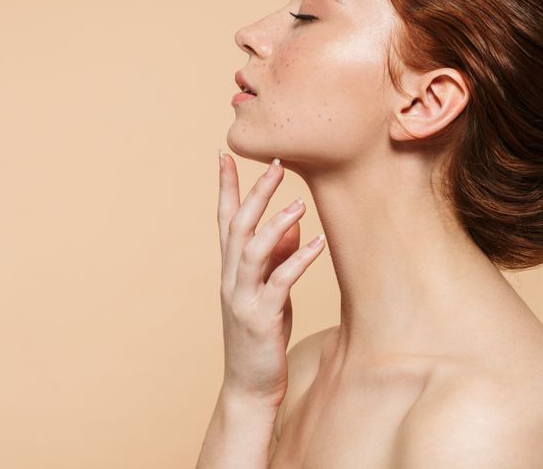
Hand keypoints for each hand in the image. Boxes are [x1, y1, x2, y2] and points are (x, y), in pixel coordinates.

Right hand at [215, 152, 326, 407]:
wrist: (249, 387)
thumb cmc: (261, 336)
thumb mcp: (268, 291)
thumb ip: (276, 256)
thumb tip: (292, 221)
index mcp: (231, 269)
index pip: (224, 219)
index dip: (225, 187)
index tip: (224, 155)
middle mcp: (231, 278)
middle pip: (237, 225)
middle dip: (255, 193)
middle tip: (275, 162)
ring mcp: (242, 298)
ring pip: (252, 250)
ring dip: (274, 223)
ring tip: (298, 202)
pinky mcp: (260, 318)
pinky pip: (279, 283)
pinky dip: (298, 260)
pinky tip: (318, 244)